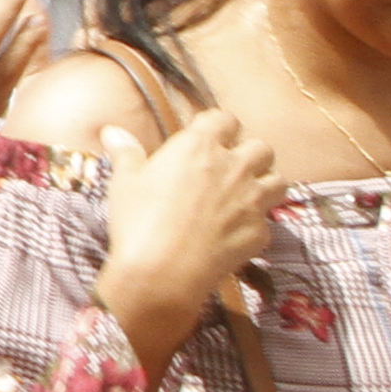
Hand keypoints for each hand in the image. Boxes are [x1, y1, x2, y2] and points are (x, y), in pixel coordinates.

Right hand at [93, 105, 282, 370]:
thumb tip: (112, 131)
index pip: (225, 119)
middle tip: (230, 169)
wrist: (161, 272)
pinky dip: (254, 225)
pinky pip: (267, 222)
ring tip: (246, 195)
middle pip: (261, 148)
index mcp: (200, 146)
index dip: (218, 127)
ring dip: (265, 184)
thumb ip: (126, 152)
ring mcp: (252, 200)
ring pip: (278, 181)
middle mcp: (233, 166)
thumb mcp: (125, 182)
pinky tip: (234, 233)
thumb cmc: (138, 221)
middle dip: (249, 155)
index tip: (207, 138)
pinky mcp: (259, 232)